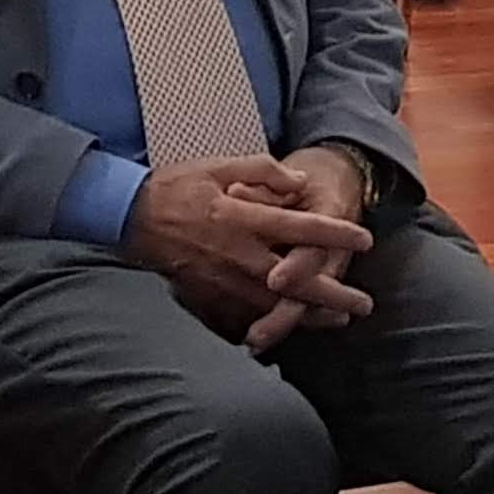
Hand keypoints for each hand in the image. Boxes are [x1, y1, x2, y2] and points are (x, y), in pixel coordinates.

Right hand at [120, 155, 371, 343]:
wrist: (129, 217)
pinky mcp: (209, 296)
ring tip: (338, 320)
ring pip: (276, 305)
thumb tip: (299, 183)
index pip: (300, 227)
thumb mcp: (218, 166)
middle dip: (333, 294)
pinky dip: (274, 322)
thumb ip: (262, 171)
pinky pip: (248, 315)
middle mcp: (237, 255)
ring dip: (311, 315)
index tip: (365, 239)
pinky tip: (292, 326)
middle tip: (363, 305)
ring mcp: (223, 281)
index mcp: (242, 218)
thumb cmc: (174, 187)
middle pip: (296, 280)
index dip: (335, 234)